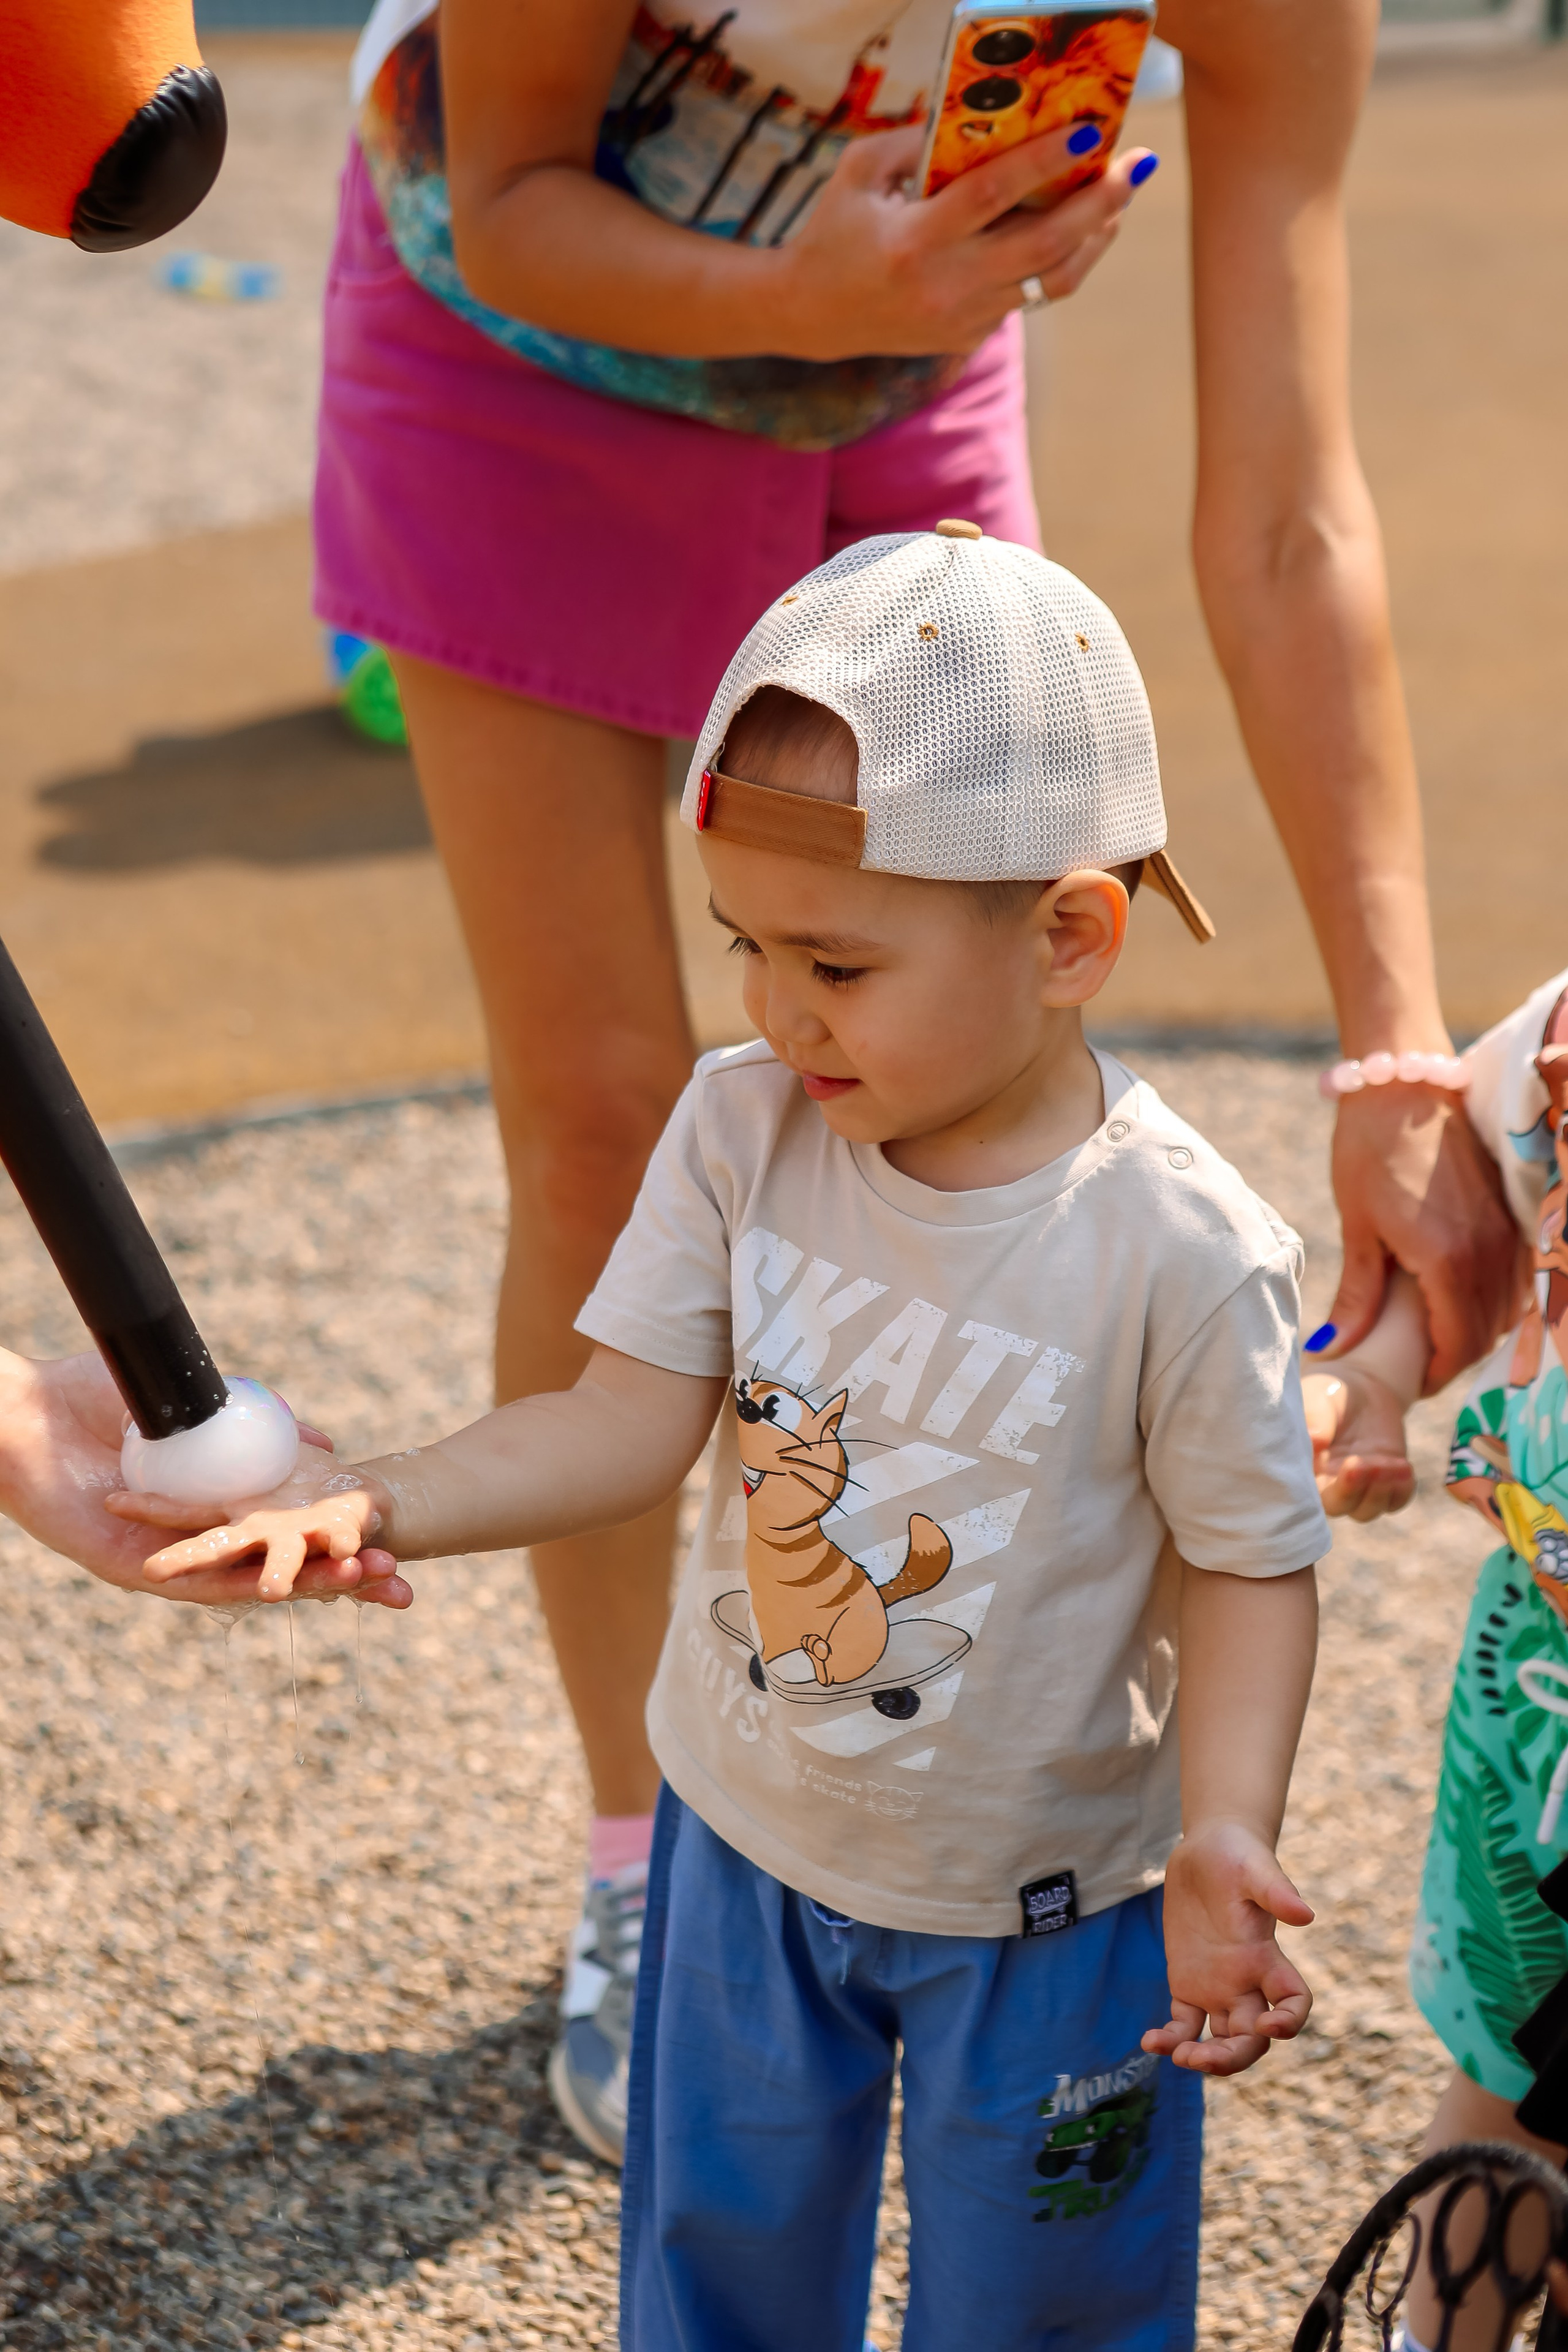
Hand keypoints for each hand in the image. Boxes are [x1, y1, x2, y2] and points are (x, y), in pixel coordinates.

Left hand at [0, 1347, 409, 1608]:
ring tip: (361, 1583)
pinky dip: (236, 1587)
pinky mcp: (131, 1572)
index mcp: (216, 1507)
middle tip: (401, 1590)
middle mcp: (198, 1540)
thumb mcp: (198, 1398)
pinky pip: (189, 1588)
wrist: (21, 1413)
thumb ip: (256, 1421)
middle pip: (284, 1571)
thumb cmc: (91, 1394)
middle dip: (344, 1583)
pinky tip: (279, 1589)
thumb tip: (319, 1441)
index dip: (342, 1549)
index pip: (291, 1536)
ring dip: (305, 1588)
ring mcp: (168, 1560)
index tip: (396, 1553)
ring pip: (249, 1585)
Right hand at [778, 122, 1155, 361]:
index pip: (996, 194)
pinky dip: (1058, 262)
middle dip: (1099, 205)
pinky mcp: (970, 335)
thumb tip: (983, 113)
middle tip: (1134, 169)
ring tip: (1117, 202)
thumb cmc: (836, 230)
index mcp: (915, 240)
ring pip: (1052, 283)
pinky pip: (1029, 298)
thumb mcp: (861, 172)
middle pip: (1044, 246)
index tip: (1091, 129)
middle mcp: (946, 285)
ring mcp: (962, 317)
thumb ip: (917, 141)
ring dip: (1094, 240)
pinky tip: (1076, 231)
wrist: (812, 316)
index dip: (1048, 161)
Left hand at [1142, 1821, 1312, 2074]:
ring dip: (1204, 2057)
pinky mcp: (1187, 1982)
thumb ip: (1277, 1892)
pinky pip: (1184, 2023)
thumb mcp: (1256, 1868)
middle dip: (1233, 2056)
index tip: (1268, 2026)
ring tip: (1178, 2056)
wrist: (1208, 1848)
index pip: (1293, 2001)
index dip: (1290, 2021)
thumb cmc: (1238, 1856)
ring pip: (1220, 2039)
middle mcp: (1247, 1981)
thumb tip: (1305, 1915)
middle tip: (1201, 2058)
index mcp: (1267, 1957)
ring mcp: (1217, 1986)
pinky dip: (1172, 2039)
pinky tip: (1150, 2042)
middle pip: (1252, 2038)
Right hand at [1301, 1363, 1413, 1520]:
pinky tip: (1404, 1466)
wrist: (1360, 1388)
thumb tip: (1314, 1441)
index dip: (1324, 1488)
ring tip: (1393, 1463)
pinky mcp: (1384, 1482)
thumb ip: (1313, 1419)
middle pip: (1339, 1506)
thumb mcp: (1317, 1398)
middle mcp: (1327, 1483)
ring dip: (1381, 1491)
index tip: (1346, 1464)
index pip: (1306, 1495)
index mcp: (1303, 1468)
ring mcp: (1358, 1486)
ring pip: (1367, 1510)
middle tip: (1370, 1463)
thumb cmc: (1328, 1392)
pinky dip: (1401, 1490)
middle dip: (1355, 1491)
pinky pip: (1395, 1501)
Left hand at [1328, 1088, 1520, 1394]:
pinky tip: (1462, 1300)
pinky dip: (1495, 1299)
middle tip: (1421, 1367)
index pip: (1458, 1343)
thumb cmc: (1369, 1151)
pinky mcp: (1512, 1213)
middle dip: (1456, 1358)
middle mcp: (1489, 1251)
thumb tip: (1333, 1349)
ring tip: (1438, 1337)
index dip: (1437, 1373)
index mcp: (1448, 1260)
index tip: (1414, 1384)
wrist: (1404, 1086)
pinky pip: (1515, 1277)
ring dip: (1478, 1330)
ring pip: (1507, 1308)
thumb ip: (1357, 1295)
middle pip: (1487, 1332)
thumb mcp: (1358, 1226)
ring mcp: (1507, 1231)